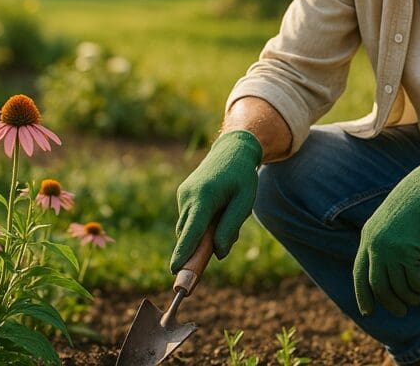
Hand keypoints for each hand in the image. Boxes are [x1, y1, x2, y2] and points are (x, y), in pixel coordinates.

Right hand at [171, 130, 263, 270]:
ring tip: (227, 212)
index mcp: (204, 197)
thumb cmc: (241, 176)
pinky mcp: (183, 194)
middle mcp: (188, 196)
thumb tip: (218, 253)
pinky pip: (190, 218)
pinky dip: (201, 222)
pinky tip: (219, 208)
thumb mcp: (244, 201)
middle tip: (221, 243)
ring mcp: (183, 194)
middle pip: (188, 234)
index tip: (174, 271)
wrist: (232, 149)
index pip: (191, 231)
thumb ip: (231, 227)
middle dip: (199, 246)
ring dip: (203, 232)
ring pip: (189, 227)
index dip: (183, 253)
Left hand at [353, 157, 419, 316]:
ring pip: (397, 286)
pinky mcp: (407, 251)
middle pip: (377, 285)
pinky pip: (413, 281)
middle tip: (402, 311)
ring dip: (409, 296)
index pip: (359, 273)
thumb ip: (388, 248)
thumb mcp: (395, 226)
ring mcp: (389, 248)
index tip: (367, 311)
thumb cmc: (417, 207)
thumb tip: (391, 280)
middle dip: (389, 302)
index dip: (362, 294)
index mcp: (368, 236)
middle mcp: (374, 244)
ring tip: (419, 296)